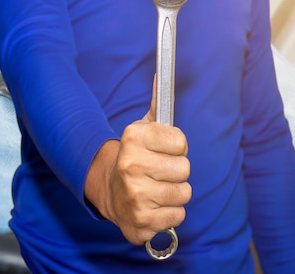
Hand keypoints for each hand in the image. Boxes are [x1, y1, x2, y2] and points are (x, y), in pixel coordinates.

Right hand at [85, 77, 190, 244]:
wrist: (109, 191)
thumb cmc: (136, 157)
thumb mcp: (143, 128)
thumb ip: (158, 103)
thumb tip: (161, 73)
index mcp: (133, 138)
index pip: (182, 142)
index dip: (177, 148)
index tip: (164, 150)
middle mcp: (131, 166)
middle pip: (185, 169)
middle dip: (177, 172)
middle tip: (160, 172)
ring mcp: (135, 196)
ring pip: (184, 194)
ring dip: (175, 194)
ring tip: (156, 189)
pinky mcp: (140, 222)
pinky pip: (177, 216)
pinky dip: (169, 214)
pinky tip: (154, 206)